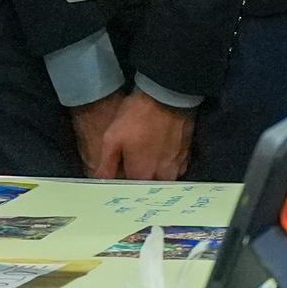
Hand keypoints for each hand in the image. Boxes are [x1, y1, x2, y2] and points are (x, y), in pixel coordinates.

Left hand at [72, 90, 194, 180]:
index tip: (116, 177)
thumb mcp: (112, 138)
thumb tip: (100, 185)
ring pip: (162, 180)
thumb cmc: (137, 117)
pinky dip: (166, 165)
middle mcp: (162, 178)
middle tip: (130, 166)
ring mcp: (177, 168)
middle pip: (147, 188)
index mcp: (141, 176)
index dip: (121, 185)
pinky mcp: (186, 156)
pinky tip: (161, 153)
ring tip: (146, 159)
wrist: (168, 95)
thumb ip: (106, 165)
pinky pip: (174, 169)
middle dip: (139, 182)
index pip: (129, 192)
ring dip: (154, 175)